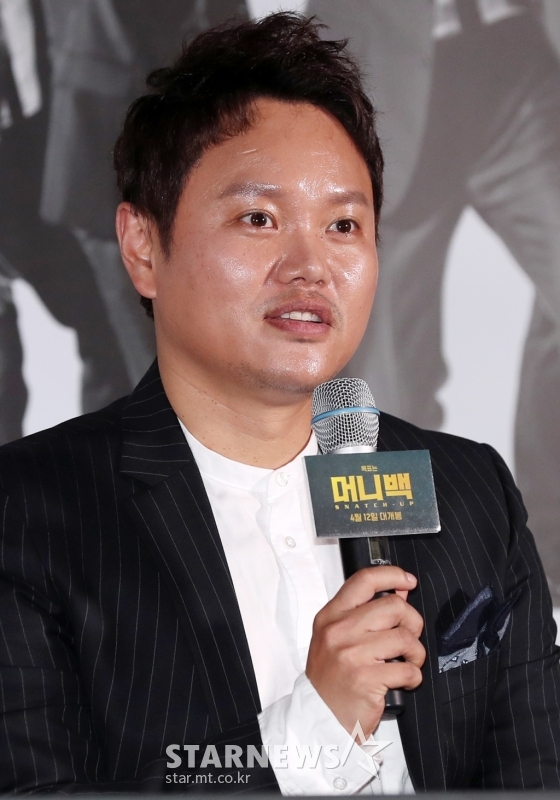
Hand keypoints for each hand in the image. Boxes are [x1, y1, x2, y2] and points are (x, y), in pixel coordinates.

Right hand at [306, 566, 424, 736]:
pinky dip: (413, 676)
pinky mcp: (366, 679)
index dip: (392, 575)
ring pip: (405, 638)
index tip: (408, 581)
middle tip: (408, 637)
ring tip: (408, 661)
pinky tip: (403, 680)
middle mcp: (339, 631)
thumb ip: (366, 612)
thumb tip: (400, 590)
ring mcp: (352, 654)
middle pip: (394, 606)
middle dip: (412, 622)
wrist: (320, 716)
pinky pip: (407, 669)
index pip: (364, 581)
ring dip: (415, 652)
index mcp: (331, 615)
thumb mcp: (338, 637)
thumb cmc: (331, 677)